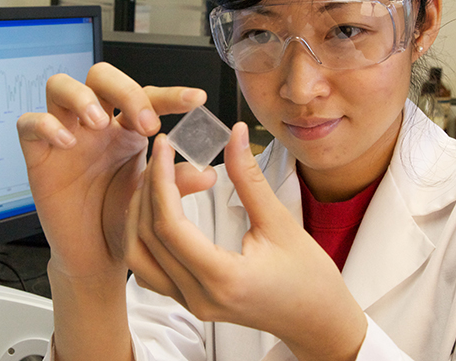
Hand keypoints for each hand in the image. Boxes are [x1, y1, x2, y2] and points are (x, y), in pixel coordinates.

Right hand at [15, 62, 205, 278]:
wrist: (95, 256)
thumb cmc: (122, 221)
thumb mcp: (154, 201)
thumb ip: (177, 182)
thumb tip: (208, 173)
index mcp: (127, 129)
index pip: (147, 97)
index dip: (171, 95)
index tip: (197, 101)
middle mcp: (95, 125)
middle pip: (100, 76)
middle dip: (124, 89)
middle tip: (145, 121)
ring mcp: (64, 135)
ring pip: (59, 86)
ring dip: (81, 97)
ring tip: (99, 122)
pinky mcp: (39, 155)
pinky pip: (29, 124)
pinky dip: (45, 125)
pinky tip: (66, 143)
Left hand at [125, 123, 366, 360]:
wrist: (317, 321)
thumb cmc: (309, 279)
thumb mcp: (281, 222)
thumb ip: (249, 178)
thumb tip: (234, 135)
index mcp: (223, 278)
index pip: (169, 225)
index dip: (161, 180)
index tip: (165, 148)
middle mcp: (199, 296)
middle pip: (148, 236)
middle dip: (149, 188)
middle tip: (163, 155)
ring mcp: (190, 303)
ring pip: (139, 256)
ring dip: (139, 213)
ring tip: (157, 179)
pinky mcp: (188, 301)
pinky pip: (148, 269)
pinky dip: (143, 236)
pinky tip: (157, 210)